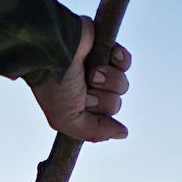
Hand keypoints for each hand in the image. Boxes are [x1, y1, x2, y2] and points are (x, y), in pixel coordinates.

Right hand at [30, 15, 129, 142]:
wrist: (54, 48)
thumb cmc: (55, 85)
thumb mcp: (68, 119)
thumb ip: (94, 132)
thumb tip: (123, 133)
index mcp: (77, 110)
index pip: (102, 122)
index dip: (97, 117)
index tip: (84, 107)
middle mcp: (88, 92)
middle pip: (114, 105)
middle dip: (102, 98)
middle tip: (85, 88)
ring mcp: (98, 71)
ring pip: (122, 85)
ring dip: (109, 79)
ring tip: (92, 71)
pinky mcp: (106, 51)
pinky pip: (127, 62)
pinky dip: (120, 60)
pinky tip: (109, 55)